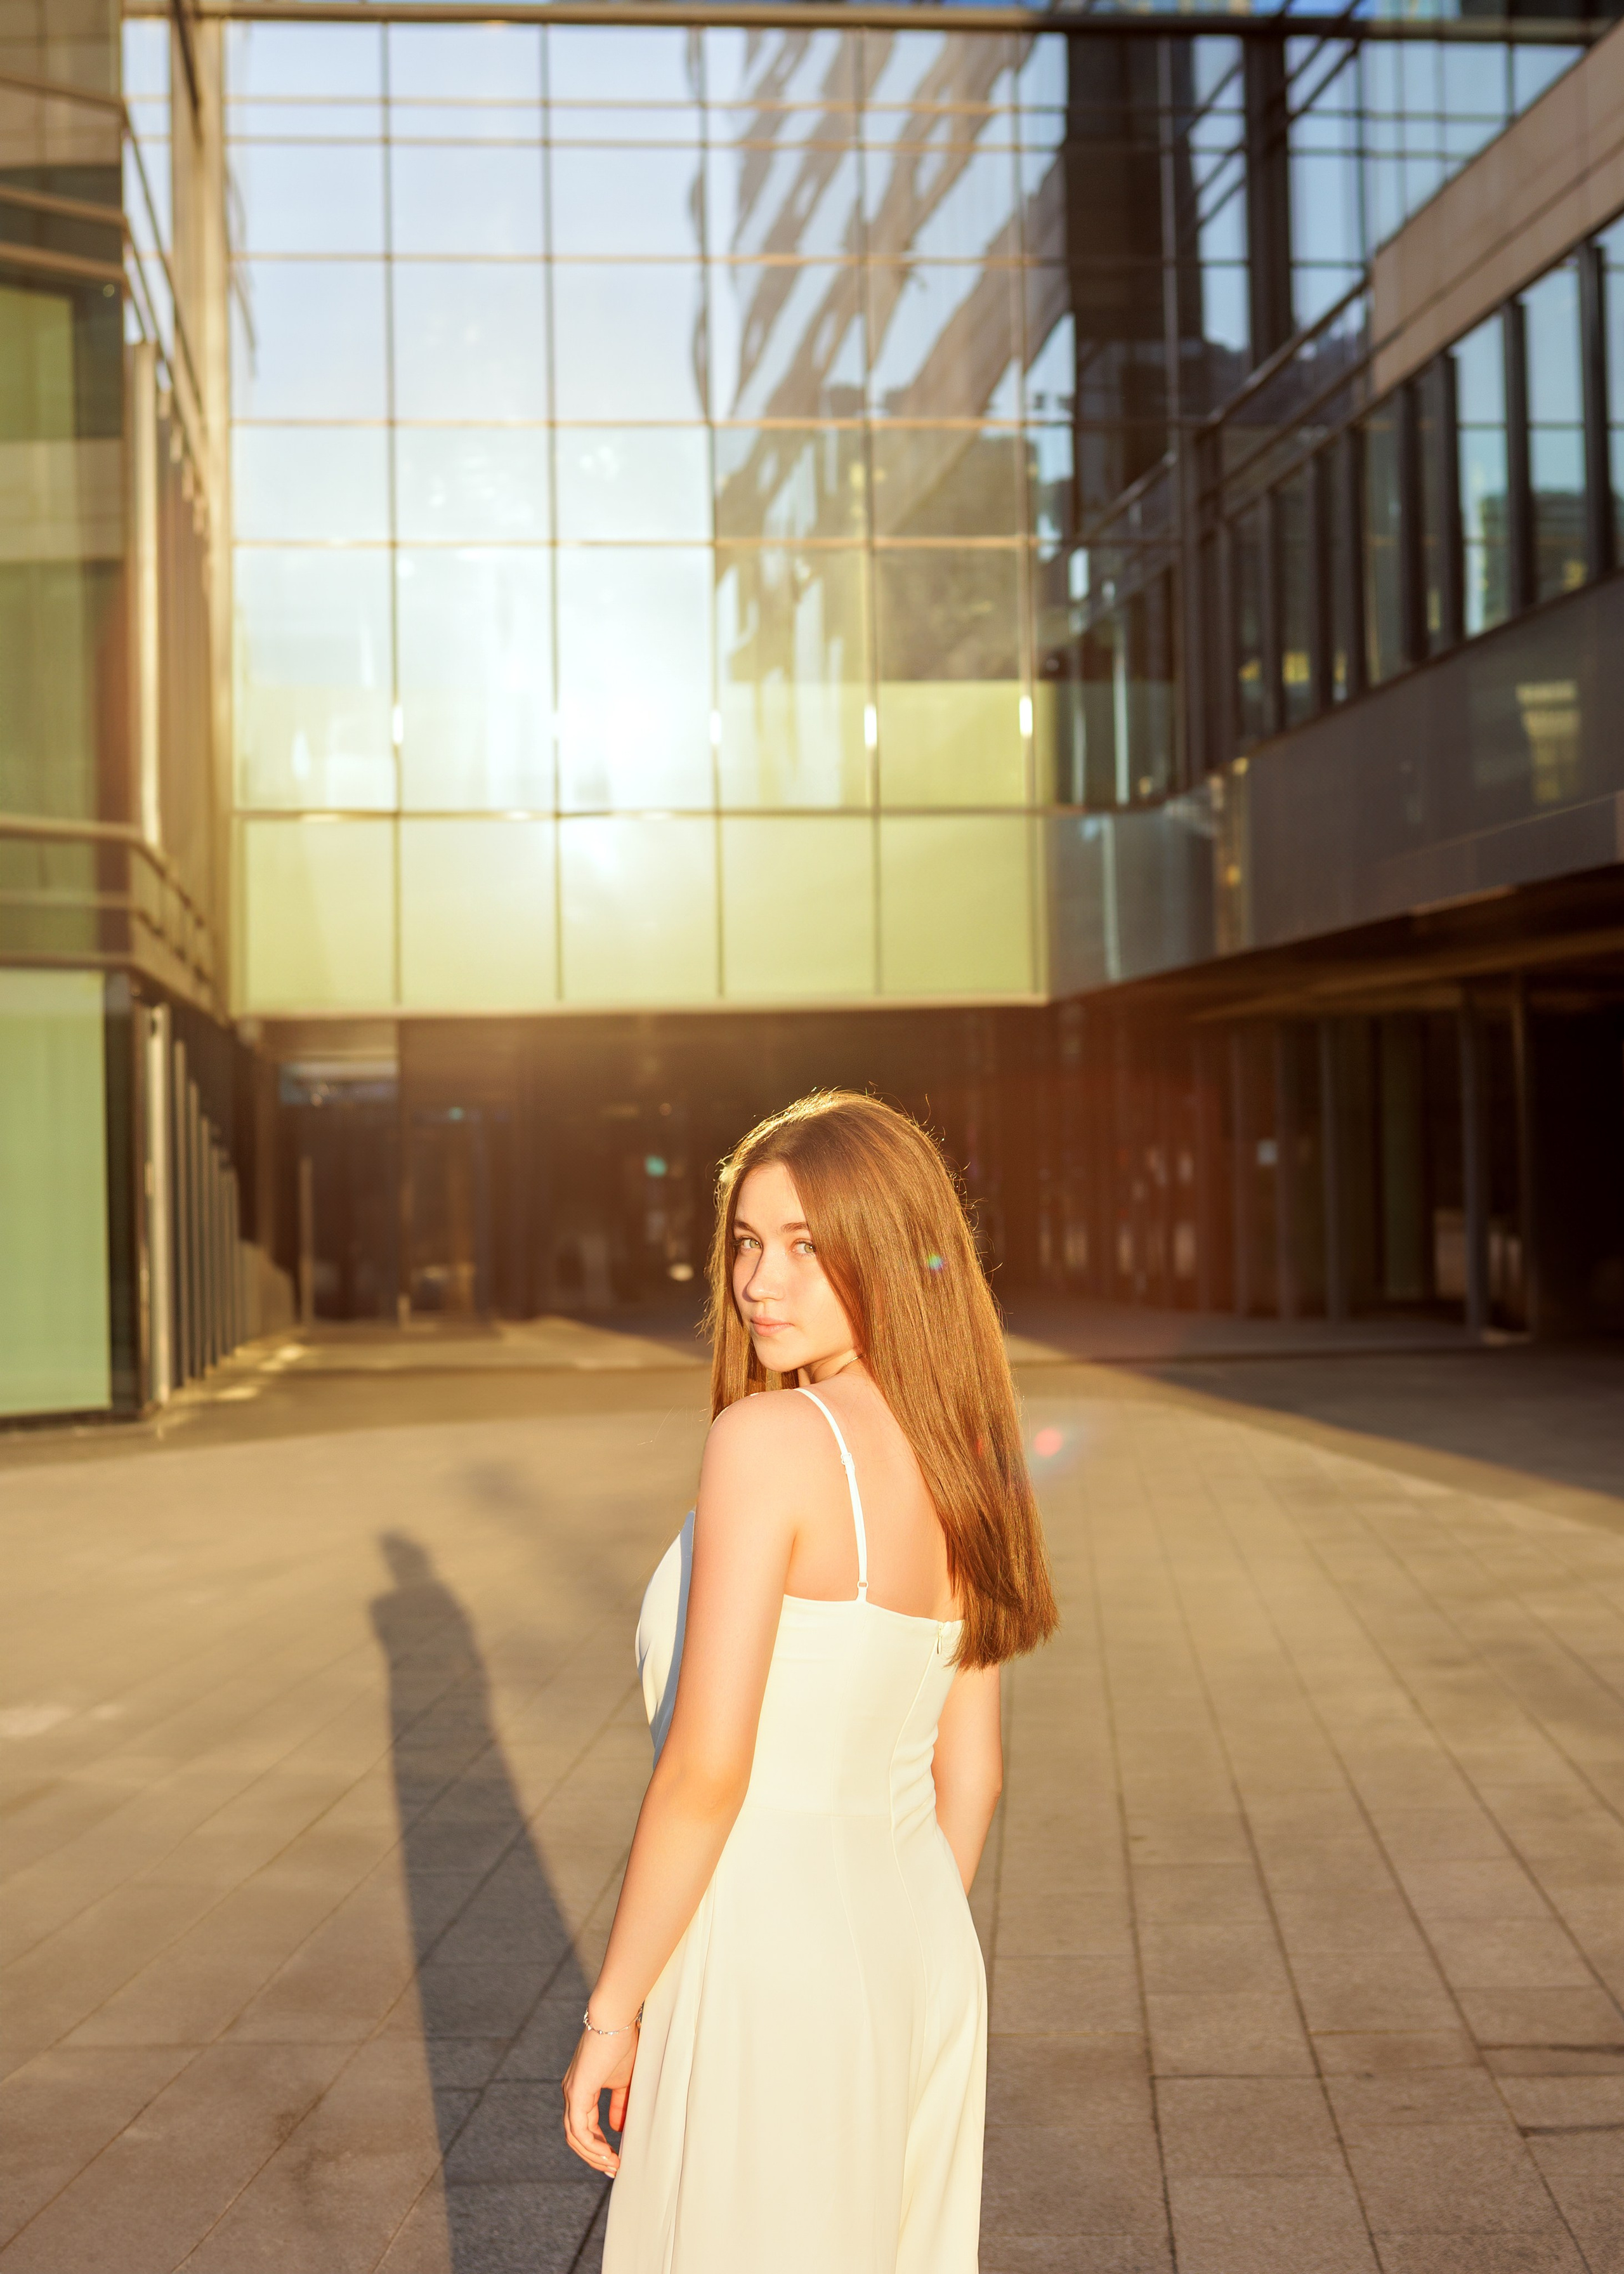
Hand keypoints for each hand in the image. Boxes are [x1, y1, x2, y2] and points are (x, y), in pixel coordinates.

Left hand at [561, 2020, 637, 2175]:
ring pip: (575, 2137)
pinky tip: (607, 2153)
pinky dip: (592, 2145)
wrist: (615, 2019)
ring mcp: (571, 2093)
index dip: (598, 2146)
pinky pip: (579, 2129)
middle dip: (595, 2156)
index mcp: (581, 2090)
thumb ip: (620, 2104)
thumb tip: (619, 2128)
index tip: (616, 2160)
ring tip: (613, 2166)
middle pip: (576, 2136)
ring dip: (594, 2155)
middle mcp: (571, 2093)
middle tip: (614, 2170)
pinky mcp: (576, 2092)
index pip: (584, 2127)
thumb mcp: (625, 2079)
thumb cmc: (623, 2043)